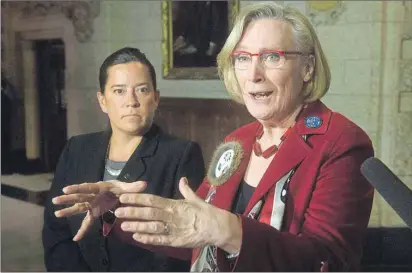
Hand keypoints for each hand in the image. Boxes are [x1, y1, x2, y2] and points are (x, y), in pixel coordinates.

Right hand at [52, 180, 145, 240]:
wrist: (119, 192)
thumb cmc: (120, 189)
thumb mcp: (126, 188)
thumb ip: (134, 187)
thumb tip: (144, 184)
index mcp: (100, 188)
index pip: (87, 187)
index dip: (77, 188)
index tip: (66, 189)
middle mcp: (93, 196)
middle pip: (79, 197)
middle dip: (68, 199)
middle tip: (56, 200)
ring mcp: (92, 205)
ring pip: (79, 208)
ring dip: (68, 211)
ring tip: (57, 214)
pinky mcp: (94, 212)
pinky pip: (87, 222)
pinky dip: (82, 230)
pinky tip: (76, 239)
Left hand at [115, 178, 241, 252]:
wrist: (217, 228)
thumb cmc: (206, 212)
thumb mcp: (196, 199)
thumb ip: (186, 190)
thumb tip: (182, 179)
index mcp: (174, 204)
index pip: (152, 200)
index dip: (137, 199)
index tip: (125, 197)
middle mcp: (171, 216)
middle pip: (148, 213)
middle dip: (132, 212)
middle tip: (118, 211)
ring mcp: (173, 229)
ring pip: (151, 227)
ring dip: (137, 226)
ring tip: (123, 225)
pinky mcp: (175, 241)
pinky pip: (159, 240)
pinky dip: (148, 239)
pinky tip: (137, 238)